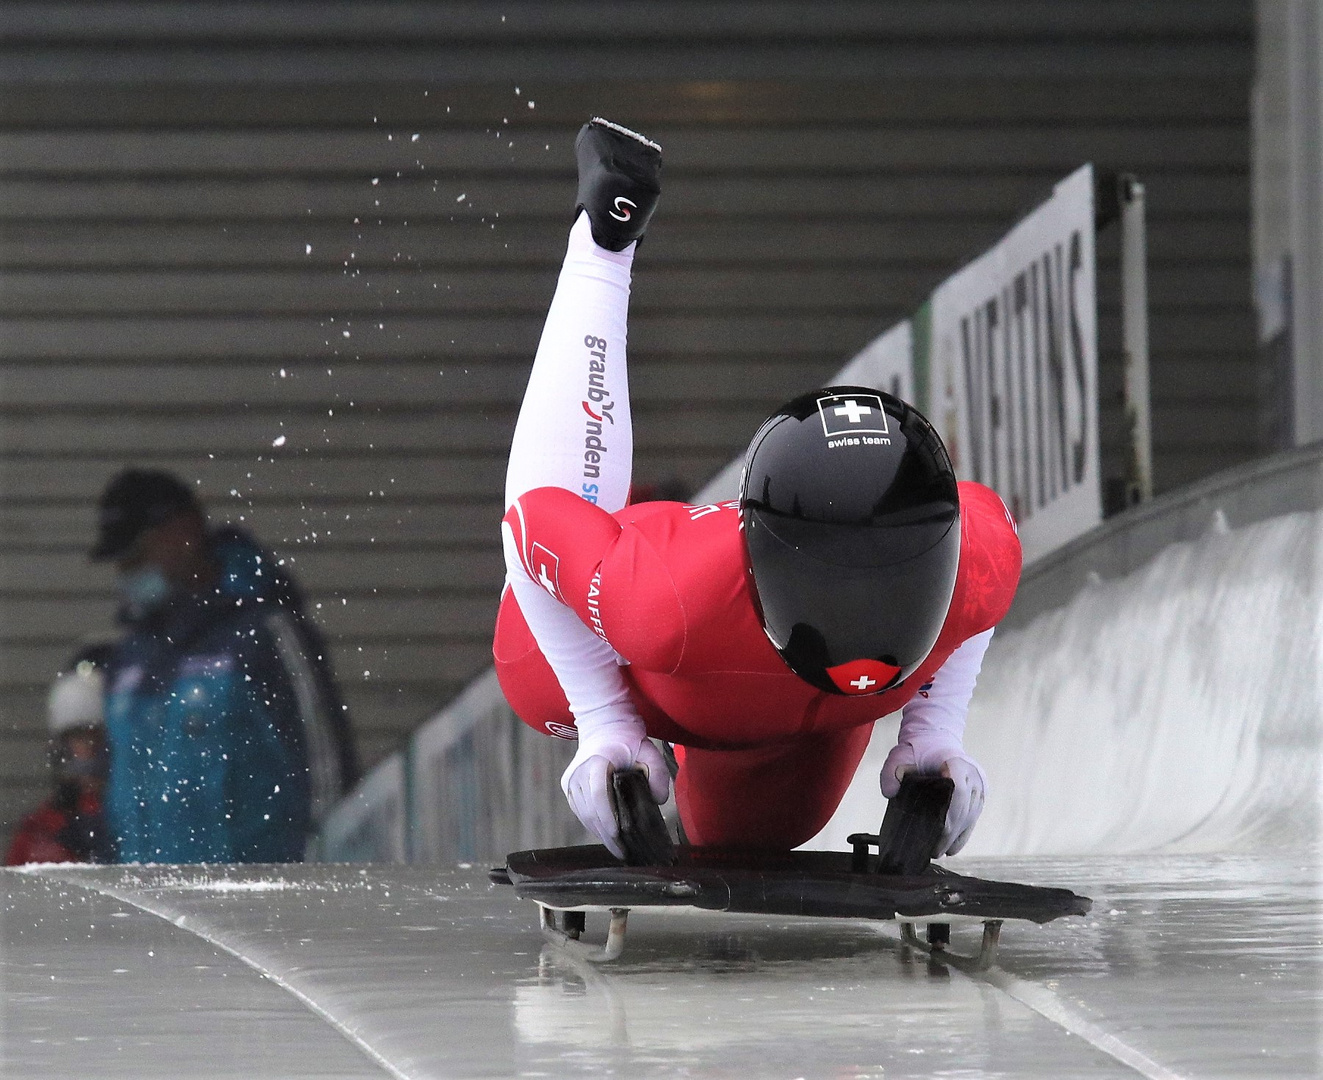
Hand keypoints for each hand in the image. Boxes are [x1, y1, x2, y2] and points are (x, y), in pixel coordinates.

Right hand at [560, 715, 669, 858]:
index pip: (599, 795)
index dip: (607, 818)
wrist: (603, 724)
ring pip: (583, 814)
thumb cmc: (627, 738)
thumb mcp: (649, 750)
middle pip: (590, 811)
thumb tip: (658, 800)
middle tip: (623, 852)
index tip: (618, 835)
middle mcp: (578, 772)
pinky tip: (606, 834)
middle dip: (606, 835)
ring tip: (617, 848)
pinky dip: (593, 824)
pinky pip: (580, 811)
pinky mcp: (569, 786)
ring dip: (599, 832)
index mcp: (596, 761)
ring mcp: (570, 780)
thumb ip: (657, 773)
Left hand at [880, 740, 985, 855]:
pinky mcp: (979, 795)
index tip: (938, 831)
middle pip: (965, 811)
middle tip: (934, 851)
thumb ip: (890, 772)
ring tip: (942, 852)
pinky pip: (973, 817)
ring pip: (971, 817)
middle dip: (951, 834)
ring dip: (958, 837)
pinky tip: (953, 846)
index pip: (958, 792)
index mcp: (958, 764)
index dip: (950, 814)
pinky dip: (963, 832)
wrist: (933, 739)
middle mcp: (974, 776)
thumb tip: (891, 794)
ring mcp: (979, 786)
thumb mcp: (898, 756)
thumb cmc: (917, 749)